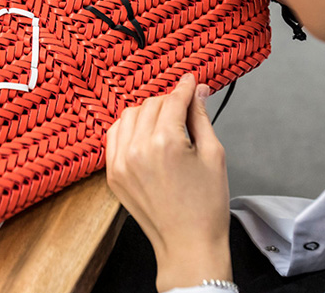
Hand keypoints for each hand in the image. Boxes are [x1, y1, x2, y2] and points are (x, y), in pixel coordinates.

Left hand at [106, 74, 231, 291]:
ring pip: (129, 116)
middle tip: (185, 106)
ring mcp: (120, 162)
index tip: (190, 80)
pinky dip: (128, 128)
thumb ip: (200, 117)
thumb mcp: (212, 154)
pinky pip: (114, 136)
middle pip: (150, 104)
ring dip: (147, 112)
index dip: (184, 87)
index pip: (172, 100)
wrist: (188, 244)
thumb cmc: (206, 205)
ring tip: (166, 121)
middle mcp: (137, 149)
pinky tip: (144, 133)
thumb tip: (196, 91)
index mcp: (165, 143)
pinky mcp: (112, 174)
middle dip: (169, 101)